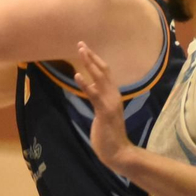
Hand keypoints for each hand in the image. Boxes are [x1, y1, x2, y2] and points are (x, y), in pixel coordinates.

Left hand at [74, 42, 136, 171]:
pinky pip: (94, 95)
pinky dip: (85, 84)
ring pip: (100, 78)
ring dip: (89, 63)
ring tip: (80, 51)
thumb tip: (90, 88)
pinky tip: (77, 75)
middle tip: (80, 44)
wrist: (118, 152)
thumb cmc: (109, 135)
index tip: (85, 49)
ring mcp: (110, 103)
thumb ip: (98, 100)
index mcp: (114, 96)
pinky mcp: (104, 112)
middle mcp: (114, 96)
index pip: (105, 73)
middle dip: (91, 56)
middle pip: (103, 71)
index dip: (95, 60)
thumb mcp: (102, 113)